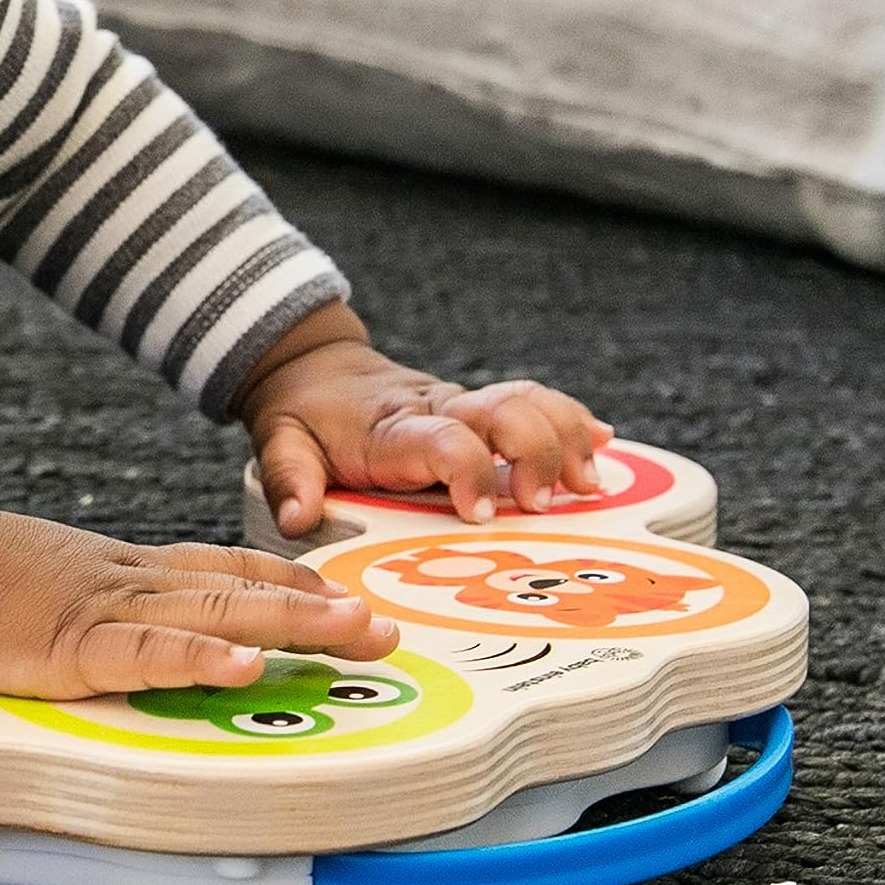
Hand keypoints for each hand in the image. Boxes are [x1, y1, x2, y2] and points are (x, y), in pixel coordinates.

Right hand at [0, 500, 395, 698]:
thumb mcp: (47, 591)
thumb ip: (92, 614)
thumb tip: (119, 642)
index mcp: (122, 570)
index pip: (220, 565)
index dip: (286, 579)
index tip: (340, 592)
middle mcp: (130, 581)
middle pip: (241, 586)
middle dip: (318, 607)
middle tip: (384, 626)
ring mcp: (107, 609)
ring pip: (218, 609)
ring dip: (294, 622)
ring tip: (356, 635)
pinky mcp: (73, 645)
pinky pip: (149, 651)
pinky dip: (203, 655)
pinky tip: (249, 663)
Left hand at [236, 304, 612, 536]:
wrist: (315, 367)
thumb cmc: (306, 412)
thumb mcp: (281, 440)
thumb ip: (290, 478)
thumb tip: (297, 518)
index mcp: (393, 427)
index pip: (442, 438)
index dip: (469, 469)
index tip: (481, 511)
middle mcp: (438, 410)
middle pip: (504, 411)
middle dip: (536, 451)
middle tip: (542, 502)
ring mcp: (464, 406)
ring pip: (529, 401)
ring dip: (566, 436)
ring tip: (589, 482)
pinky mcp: (481, 409)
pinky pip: (536, 401)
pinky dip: (572, 418)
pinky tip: (602, 441)